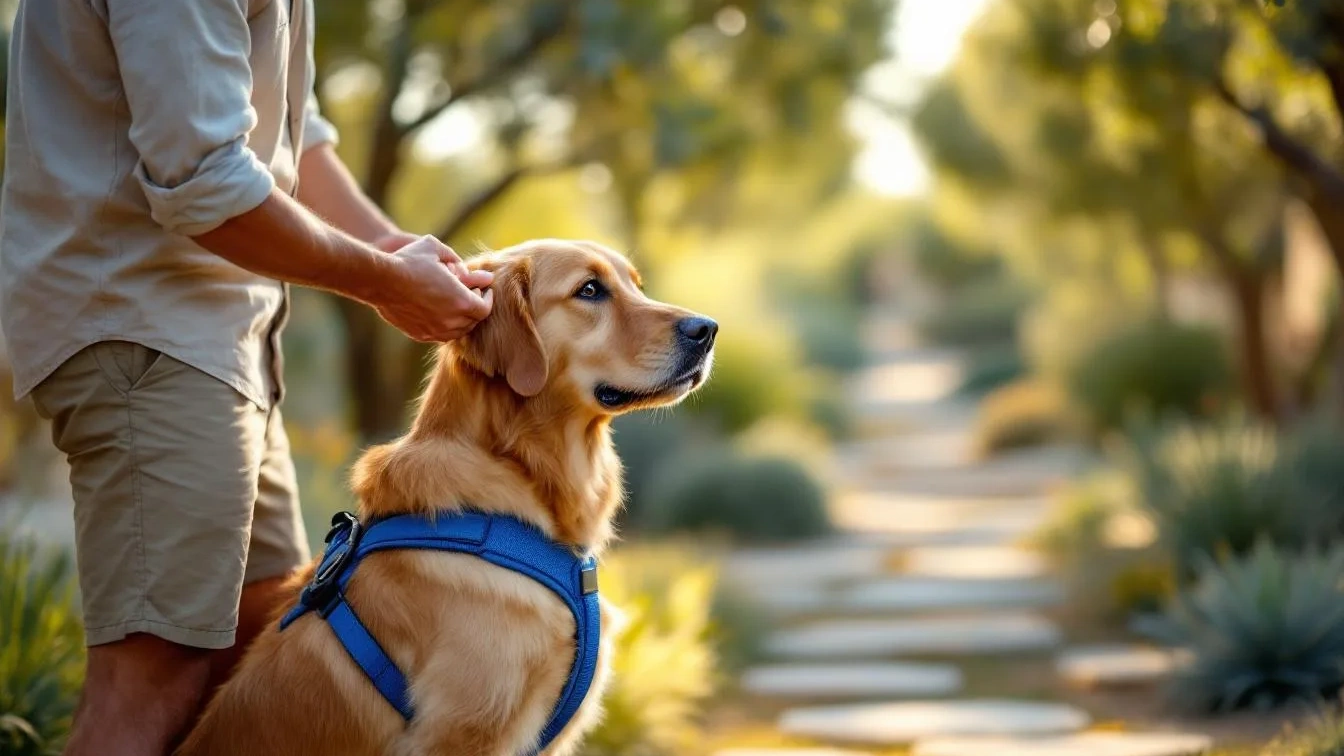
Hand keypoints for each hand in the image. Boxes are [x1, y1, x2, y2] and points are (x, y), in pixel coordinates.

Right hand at [371, 235, 494, 341]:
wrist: (379, 279)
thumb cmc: (409, 261)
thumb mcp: (438, 250)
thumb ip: (462, 263)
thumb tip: (484, 277)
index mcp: (461, 301)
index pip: (485, 308)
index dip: (488, 298)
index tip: (484, 289)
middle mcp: (450, 321)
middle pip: (473, 322)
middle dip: (475, 307)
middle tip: (471, 294)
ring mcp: (434, 331)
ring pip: (457, 332)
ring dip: (461, 318)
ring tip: (455, 302)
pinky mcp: (419, 335)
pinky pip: (440, 335)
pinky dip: (445, 325)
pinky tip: (439, 311)